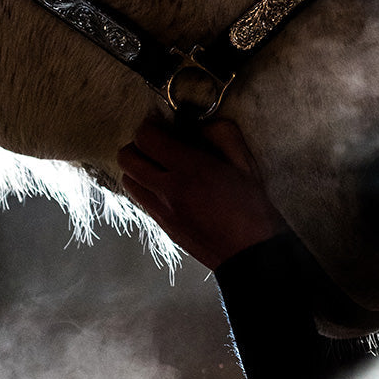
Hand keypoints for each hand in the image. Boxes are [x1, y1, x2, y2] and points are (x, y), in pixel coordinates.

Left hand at [118, 119, 287, 268]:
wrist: (250, 254)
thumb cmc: (252, 208)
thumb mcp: (245, 163)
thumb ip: (221, 134)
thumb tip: (199, 125)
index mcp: (190, 169)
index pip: (146, 137)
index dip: (150, 125)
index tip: (161, 124)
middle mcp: (169, 189)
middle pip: (127, 157)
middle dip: (137, 145)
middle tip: (156, 144)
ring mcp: (162, 210)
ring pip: (128, 180)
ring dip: (137, 168)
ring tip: (158, 167)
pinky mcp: (163, 226)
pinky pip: (140, 200)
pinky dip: (145, 188)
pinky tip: (166, 188)